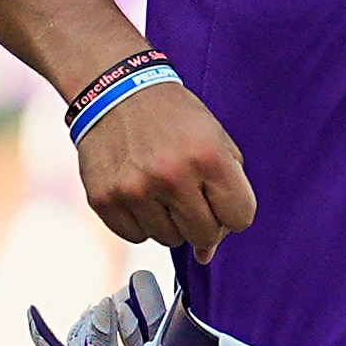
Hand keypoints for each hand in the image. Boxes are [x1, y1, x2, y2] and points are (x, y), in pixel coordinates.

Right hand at [73, 75, 256, 257]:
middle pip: (204, 236)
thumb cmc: (173, 117)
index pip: (240, 218)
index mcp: (208, 156)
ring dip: (169, 221)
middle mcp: (171, 176)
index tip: (218, 197)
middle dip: (202, 221)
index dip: (232, 211)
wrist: (114, 89)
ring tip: (159, 185)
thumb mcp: (215, 138)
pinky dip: (140, 220)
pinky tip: (137, 189)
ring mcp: (134, 190)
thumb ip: (226, 192)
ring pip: (168, 240)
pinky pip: (135, 236)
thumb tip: (206, 255)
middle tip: (188, 192)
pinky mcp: (104, 199)